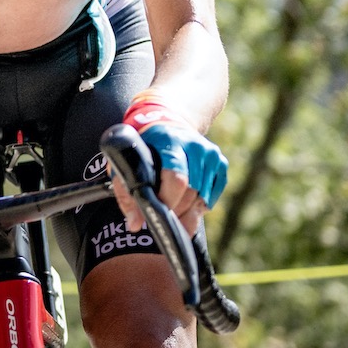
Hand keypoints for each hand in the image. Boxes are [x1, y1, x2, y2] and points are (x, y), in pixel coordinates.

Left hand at [113, 97, 227, 235]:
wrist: (168, 121)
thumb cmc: (143, 146)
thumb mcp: (128, 161)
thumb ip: (127, 193)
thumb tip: (134, 226)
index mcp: (170, 141)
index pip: (177, 178)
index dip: (168, 201)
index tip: (156, 216)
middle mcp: (195, 146)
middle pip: (192, 191)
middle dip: (177, 211)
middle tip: (164, 222)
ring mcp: (211, 154)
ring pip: (202, 197)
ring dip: (188, 213)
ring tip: (173, 219)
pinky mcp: (220, 162)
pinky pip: (212, 195)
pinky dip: (199, 206)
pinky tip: (186, 207)